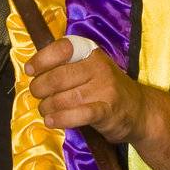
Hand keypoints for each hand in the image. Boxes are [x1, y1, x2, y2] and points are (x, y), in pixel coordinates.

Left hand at [26, 37, 147, 142]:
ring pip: (64, 98)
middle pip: (58, 77)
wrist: (138, 110)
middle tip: (38, 96)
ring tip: (45, 111)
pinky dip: (60, 119)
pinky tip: (52, 121)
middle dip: (40, 89)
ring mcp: (104, 89)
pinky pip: (78, 114)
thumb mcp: (90, 69)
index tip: (30, 70)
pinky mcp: (107, 110)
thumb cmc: (106, 89)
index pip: (63, 48)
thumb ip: (66, 66)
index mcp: (91, 53)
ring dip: (47, 107)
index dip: (42, 59)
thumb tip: (32, 70)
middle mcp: (98, 68)